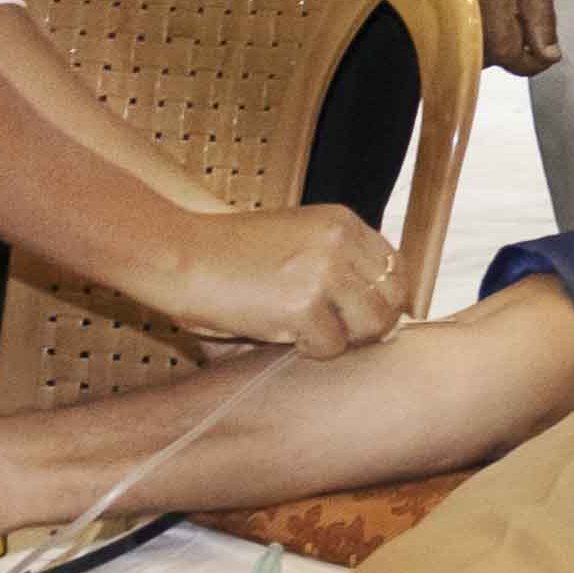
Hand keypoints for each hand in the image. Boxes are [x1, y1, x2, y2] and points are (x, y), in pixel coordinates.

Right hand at [115, 202, 403, 356]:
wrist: (176, 253)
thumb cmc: (227, 255)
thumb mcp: (295, 240)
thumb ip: (339, 267)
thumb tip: (393, 325)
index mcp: (342, 222)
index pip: (397, 268)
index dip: (386, 300)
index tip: (363, 318)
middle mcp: (341, 242)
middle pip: (393, 300)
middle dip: (369, 326)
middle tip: (334, 334)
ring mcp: (325, 272)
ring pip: (371, 326)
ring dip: (341, 339)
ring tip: (303, 332)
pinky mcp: (303, 306)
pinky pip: (330, 346)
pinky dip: (308, 350)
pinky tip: (279, 335)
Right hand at [443, 0, 560, 74]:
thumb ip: (541, 14)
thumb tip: (548, 53)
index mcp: (488, 1)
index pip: (507, 55)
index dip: (531, 62)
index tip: (547, 55)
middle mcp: (458, 6)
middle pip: (483, 54)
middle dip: (510, 51)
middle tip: (532, 33)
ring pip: (466, 39)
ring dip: (491, 39)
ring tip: (513, 15)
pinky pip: (451, 20)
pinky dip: (473, 21)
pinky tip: (490, 4)